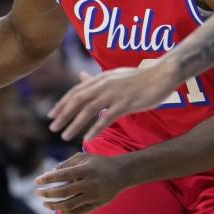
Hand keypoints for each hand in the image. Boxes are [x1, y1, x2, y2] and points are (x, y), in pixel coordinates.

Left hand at [35, 153, 131, 213]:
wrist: (122, 173)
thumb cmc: (100, 163)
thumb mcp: (85, 157)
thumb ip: (67, 163)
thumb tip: (48, 173)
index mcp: (86, 169)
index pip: (62, 175)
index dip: (48, 179)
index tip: (37, 181)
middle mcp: (90, 183)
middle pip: (64, 192)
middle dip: (48, 193)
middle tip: (38, 192)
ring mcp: (94, 195)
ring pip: (69, 205)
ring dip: (54, 206)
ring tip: (45, 203)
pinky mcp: (97, 204)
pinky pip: (78, 212)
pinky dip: (66, 213)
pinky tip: (58, 210)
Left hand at [48, 61, 181, 140]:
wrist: (162, 75)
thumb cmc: (139, 77)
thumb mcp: (114, 75)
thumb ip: (96, 79)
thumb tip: (81, 76)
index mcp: (101, 78)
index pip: (76, 91)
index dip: (62, 103)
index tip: (51, 114)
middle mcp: (104, 85)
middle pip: (77, 100)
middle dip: (63, 115)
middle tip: (52, 128)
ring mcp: (114, 94)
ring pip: (88, 110)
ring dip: (74, 124)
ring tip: (65, 136)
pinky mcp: (126, 103)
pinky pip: (106, 117)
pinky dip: (95, 128)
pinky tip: (87, 138)